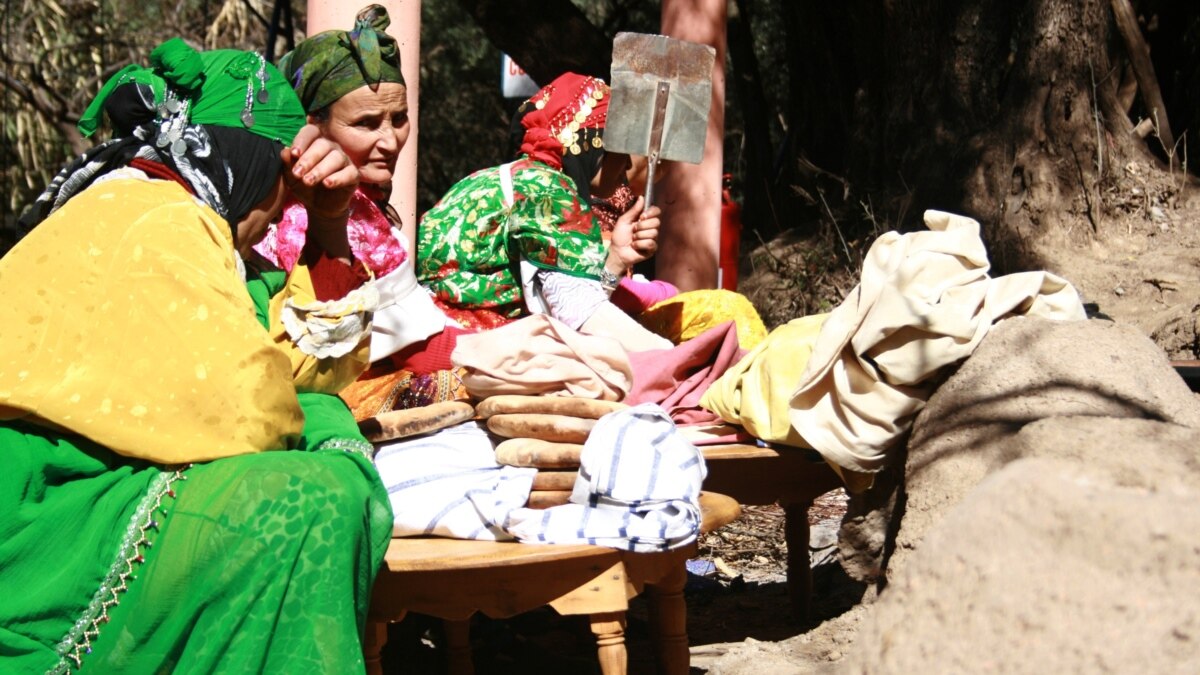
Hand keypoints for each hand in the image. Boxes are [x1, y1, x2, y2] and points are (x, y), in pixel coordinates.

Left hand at [281, 124, 359, 257]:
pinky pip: (348, 172)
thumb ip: (286, 164)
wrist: (319, 208)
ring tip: (310, 182)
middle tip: (298, 174)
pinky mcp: (354, 176)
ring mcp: (345, 161)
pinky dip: (337, 177)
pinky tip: (326, 184)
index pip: (311, 132)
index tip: (294, 154)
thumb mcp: (290, 177)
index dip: (303, 140)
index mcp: (315, 144)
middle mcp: (332, 148)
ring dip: (321, 168)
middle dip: (310, 158)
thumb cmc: (304, 188)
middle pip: (324, 144)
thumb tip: (284, 151)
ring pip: (336, 157)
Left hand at [605, 196, 659, 273]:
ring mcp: (653, 238)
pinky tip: (635, 246)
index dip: (651, 213)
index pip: (656, 211)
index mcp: (645, 220)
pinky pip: (651, 243)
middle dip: (642, 226)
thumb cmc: (619, 236)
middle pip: (657, 222)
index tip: (642, 216)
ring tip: (632, 239)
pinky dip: (640, 244)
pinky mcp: (652, 248)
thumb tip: (642, 197)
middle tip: (633, 230)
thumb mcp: (624, 220)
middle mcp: (651, 228)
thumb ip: (634, 210)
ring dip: (639, 236)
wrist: (617, 251)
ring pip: (653, 233)